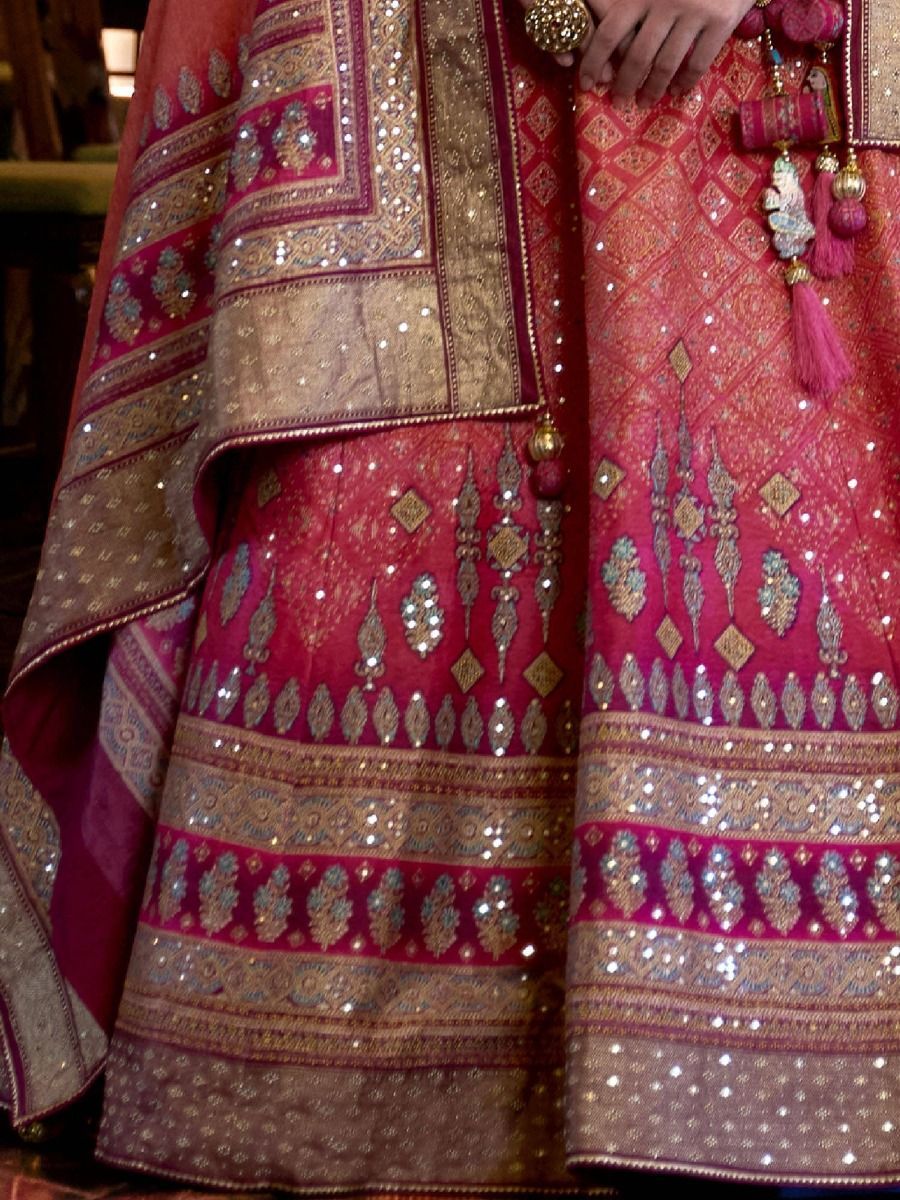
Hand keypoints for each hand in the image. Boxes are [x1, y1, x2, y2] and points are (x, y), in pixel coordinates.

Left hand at [577, 0, 754, 103]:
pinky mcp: (721, 21)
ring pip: (666, 64)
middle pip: (637, 56)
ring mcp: (695, 12)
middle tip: (618, 101)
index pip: (609, 32)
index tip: (585, 84)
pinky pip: (698, 62)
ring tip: (645, 102)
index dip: (594, 62)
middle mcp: (665, 2)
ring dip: (653, 89)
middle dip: (624, 84)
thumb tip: (598, 20)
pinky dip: (686, 81)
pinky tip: (678, 91)